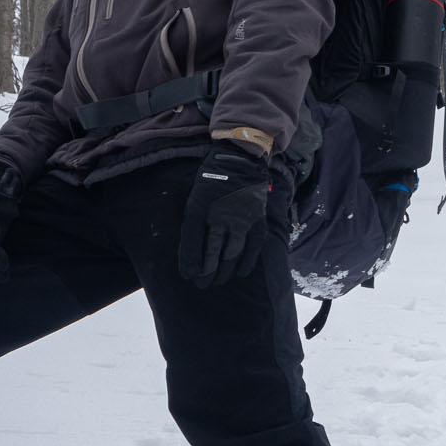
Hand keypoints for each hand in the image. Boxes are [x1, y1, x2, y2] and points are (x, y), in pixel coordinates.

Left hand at [178, 147, 272, 287]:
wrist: (239, 160)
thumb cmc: (212, 181)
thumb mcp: (195, 198)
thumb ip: (193, 222)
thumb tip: (191, 250)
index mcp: (198, 208)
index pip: (191, 244)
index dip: (189, 262)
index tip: (188, 277)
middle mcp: (219, 216)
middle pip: (211, 252)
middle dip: (206, 272)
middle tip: (202, 285)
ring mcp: (240, 219)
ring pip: (231, 253)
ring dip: (224, 270)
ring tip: (218, 281)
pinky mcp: (257, 220)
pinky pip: (252, 247)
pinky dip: (246, 262)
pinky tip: (240, 273)